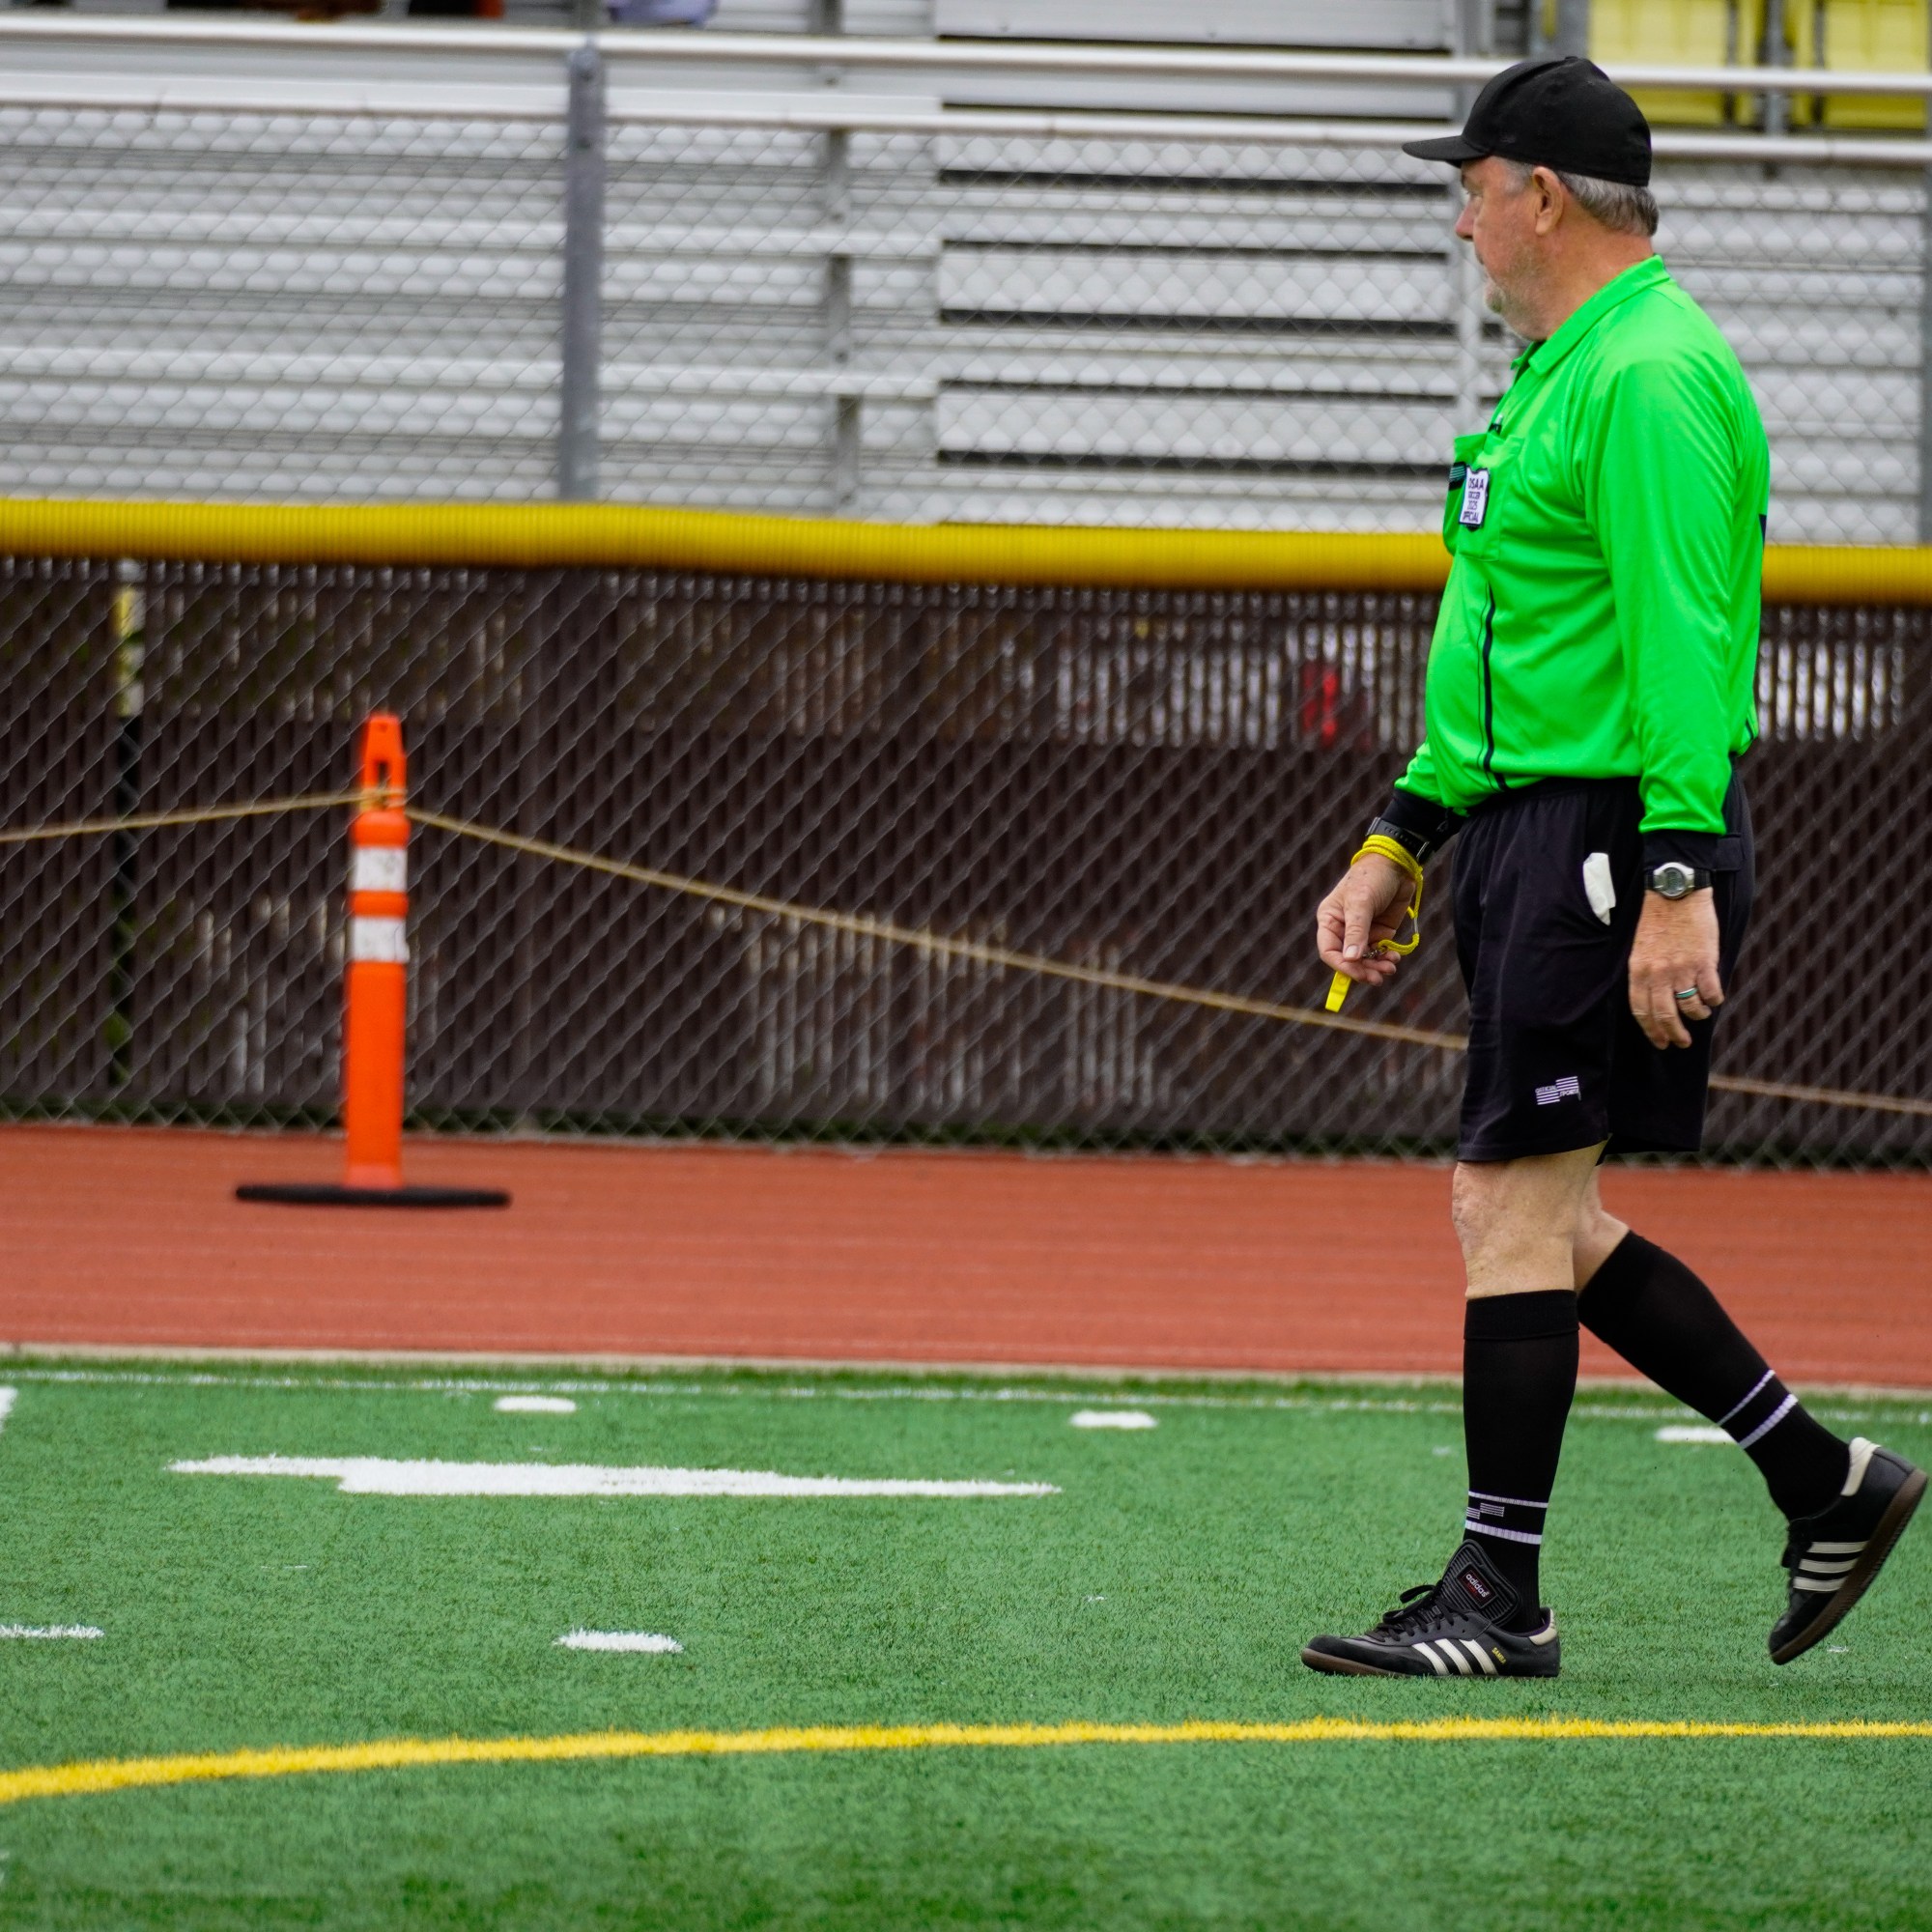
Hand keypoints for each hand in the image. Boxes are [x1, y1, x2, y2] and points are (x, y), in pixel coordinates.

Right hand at [1316, 854, 1414, 987]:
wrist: (1397, 865)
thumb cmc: (1371, 878)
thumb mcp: (1361, 903)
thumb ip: (1357, 931)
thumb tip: (1351, 959)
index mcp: (1330, 920)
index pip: (1329, 951)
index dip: (1342, 965)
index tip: (1358, 973)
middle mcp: (1344, 929)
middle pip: (1348, 960)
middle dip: (1362, 970)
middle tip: (1377, 978)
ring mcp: (1363, 932)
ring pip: (1365, 960)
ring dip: (1376, 966)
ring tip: (1390, 968)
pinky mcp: (1380, 932)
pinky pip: (1380, 953)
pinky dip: (1386, 958)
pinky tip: (1394, 957)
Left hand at [1628, 888, 1721, 1048]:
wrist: (1675, 895)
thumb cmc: (1657, 922)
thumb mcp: (1640, 951)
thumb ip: (1645, 975)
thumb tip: (1655, 1002)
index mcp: (1638, 972)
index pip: (1642, 1011)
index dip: (1652, 1031)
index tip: (1660, 1042)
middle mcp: (1658, 975)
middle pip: (1666, 1016)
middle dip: (1675, 1035)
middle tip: (1682, 1042)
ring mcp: (1681, 970)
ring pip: (1691, 1007)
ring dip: (1698, 1015)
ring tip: (1700, 1014)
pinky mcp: (1704, 962)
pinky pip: (1712, 993)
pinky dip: (1714, 1000)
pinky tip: (1714, 998)